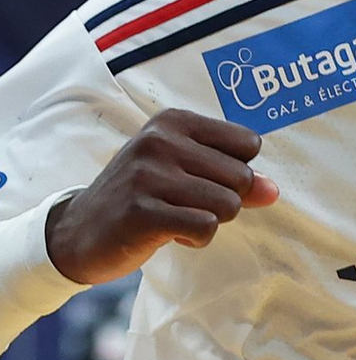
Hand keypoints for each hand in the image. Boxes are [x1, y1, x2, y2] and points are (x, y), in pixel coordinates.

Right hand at [45, 109, 278, 285]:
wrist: (77, 232)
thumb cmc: (144, 196)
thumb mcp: (187, 173)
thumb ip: (234, 177)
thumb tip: (273, 191)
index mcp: (174, 121)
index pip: (249, 144)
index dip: (236, 171)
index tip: (203, 179)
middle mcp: (160, 141)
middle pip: (242, 177)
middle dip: (226, 200)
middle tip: (187, 203)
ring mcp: (148, 175)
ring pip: (229, 204)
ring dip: (211, 221)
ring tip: (177, 216)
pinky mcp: (142, 212)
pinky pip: (206, 228)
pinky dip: (198, 239)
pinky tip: (170, 234)